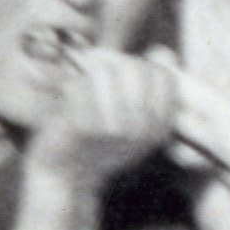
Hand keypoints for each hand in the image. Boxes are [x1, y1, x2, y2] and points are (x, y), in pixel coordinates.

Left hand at [26, 46, 184, 188]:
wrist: (65, 178)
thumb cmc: (99, 144)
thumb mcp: (136, 121)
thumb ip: (152, 87)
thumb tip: (163, 52)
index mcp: (160, 128)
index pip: (164, 77)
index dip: (142, 66)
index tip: (122, 76)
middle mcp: (142, 130)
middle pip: (137, 69)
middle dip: (114, 63)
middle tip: (95, 71)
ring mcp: (114, 129)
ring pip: (107, 72)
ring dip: (90, 73)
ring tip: (82, 85)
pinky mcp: (83, 126)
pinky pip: (80, 84)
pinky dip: (71, 84)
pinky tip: (67, 97)